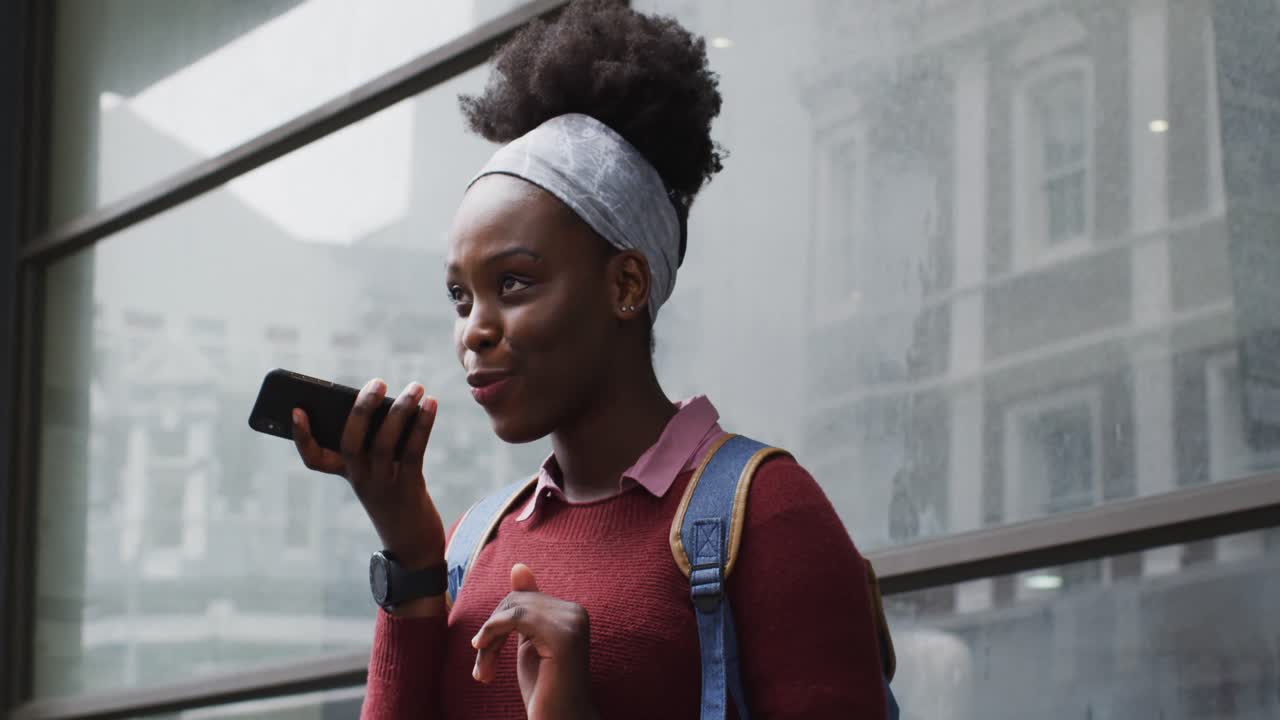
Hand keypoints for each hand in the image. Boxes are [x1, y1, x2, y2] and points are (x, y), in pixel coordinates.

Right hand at [291, 378, 445, 572]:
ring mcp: (383, 485)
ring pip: (386, 443)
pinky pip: (413, 450)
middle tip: (377, 382)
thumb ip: (378, 441)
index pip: (314, 459)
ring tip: (415, 387)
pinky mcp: (409, 487)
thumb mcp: (379, 471)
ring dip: (401, 411)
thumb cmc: (395, 496)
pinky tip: (431, 404)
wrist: (413, 543)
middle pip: (351, 442)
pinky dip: (423, 424)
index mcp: (346, 474)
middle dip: (362, 409)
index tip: (296, 411)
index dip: (301, 437)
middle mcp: (359, 479)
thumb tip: (394, 400)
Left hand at [473, 564, 598, 719]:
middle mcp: (576, 612)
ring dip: (489, 638)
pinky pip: (516, 615)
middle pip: (516, 600)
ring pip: (512, 609)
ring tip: (484, 671)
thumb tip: (519, 566)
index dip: (497, 623)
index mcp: (571, 612)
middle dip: (491, 631)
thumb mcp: (528, 644)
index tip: (484, 653)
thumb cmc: (545, 691)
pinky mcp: (562, 635)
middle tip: (482, 669)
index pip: (522, 598)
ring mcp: (572, 622)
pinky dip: (493, 631)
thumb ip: (525, 609)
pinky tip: (483, 652)